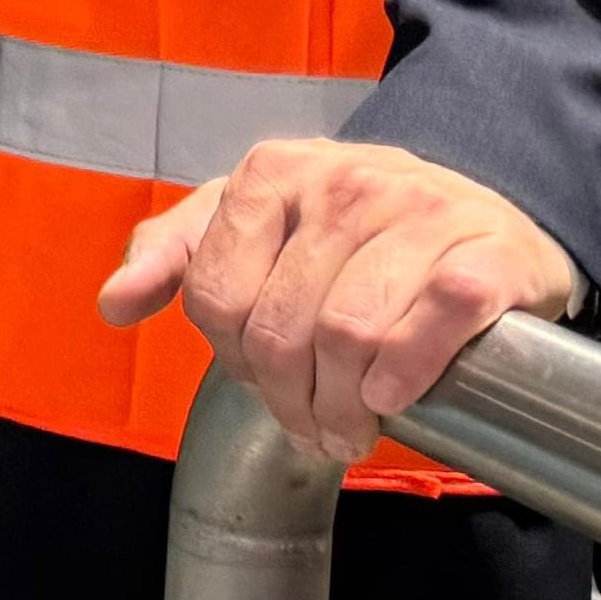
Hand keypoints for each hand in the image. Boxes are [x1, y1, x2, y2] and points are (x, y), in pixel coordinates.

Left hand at [98, 136, 585, 466]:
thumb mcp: (255, 225)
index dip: (236, 361)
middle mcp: (343, 180)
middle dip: (292, 401)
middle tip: (317, 426)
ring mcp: (418, 208)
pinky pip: (433, 323)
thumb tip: (114, 304)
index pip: (215, 298)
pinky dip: (406, 375)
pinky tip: (397, 394)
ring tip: (356, 423)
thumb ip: (178, 255)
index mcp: (271, 172)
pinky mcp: (486, 248)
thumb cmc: (356, 235)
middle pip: (280, 331)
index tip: (266, 380)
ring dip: (348, 405)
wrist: (484, 218)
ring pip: (349, 334)